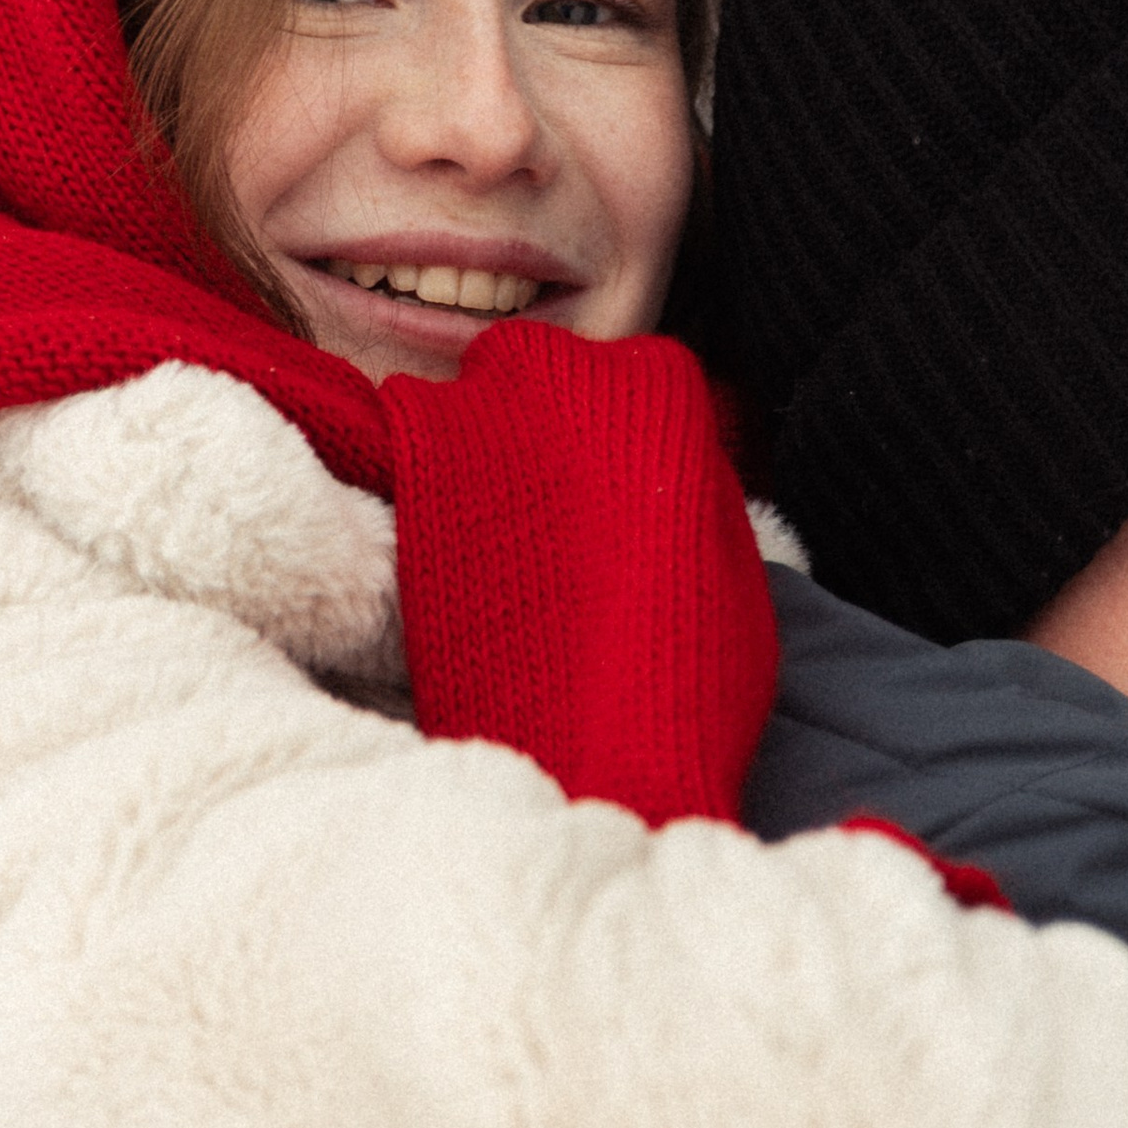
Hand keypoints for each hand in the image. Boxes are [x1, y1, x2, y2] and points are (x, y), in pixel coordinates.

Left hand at [382, 321, 779, 826]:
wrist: (595, 753)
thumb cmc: (685, 678)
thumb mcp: (728, 564)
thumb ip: (692, 486)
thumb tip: (662, 468)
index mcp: (658, 386)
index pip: (630, 384)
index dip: (619, 449)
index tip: (614, 506)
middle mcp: (563, 374)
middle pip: (540, 377)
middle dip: (541, 437)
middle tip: (548, 530)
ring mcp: (475, 416)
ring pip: (463, 410)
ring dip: (474, 466)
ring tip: (493, 560)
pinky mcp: (405, 469)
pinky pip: (399, 451)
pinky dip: (418, 498)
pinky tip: (443, 565)